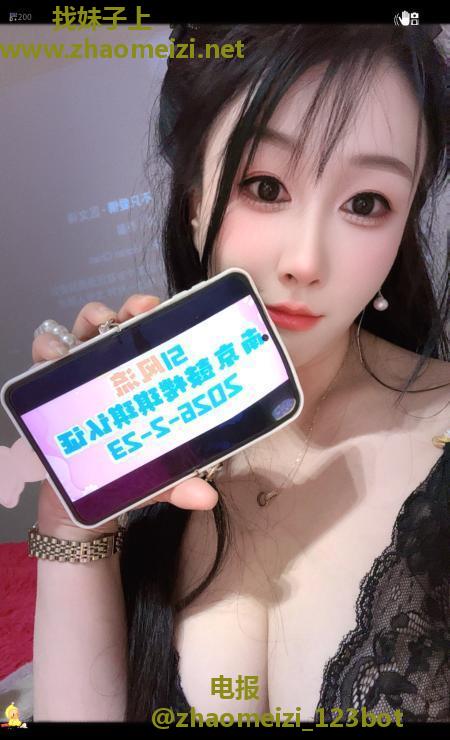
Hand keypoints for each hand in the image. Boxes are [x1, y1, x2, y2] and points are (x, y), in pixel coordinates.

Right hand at [31, 295, 218, 538]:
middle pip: (117, 325)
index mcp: (139, 383)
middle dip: (128, 309)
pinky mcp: (47, 393)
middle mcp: (109, 372)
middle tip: (140, 311)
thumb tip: (206, 498)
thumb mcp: (156, 480)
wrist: (80, 512)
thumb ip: (179, 484)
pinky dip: (45, 350)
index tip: (165, 309)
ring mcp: (78, 379)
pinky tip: (54, 356)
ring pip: (79, 332)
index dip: (155, 319)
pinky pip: (41, 360)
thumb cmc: (122, 478)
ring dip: (88, 320)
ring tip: (97, 328)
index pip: (148, 340)